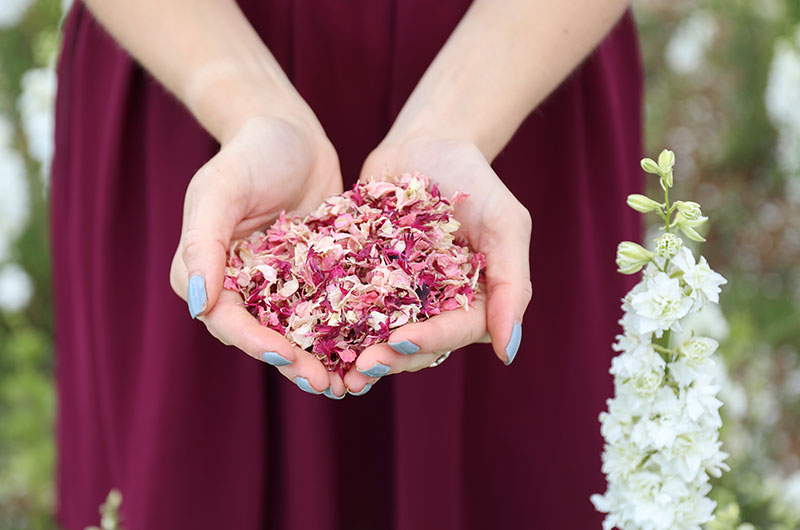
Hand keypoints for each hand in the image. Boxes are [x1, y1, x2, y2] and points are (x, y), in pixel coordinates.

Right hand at [169, 115, 348, 396]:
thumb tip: (199, 305)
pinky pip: (327, 308)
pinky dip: (345, 330)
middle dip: (292, 362)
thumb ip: (203, 243)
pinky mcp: (313, 275)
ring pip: (296, 331)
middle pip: (262, 335)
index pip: (226, 319)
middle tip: (326, 385)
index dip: (254, 343)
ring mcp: (279, 283)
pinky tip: (372, 347)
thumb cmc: (249, 153)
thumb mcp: (219, 189)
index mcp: (208, 271)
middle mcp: (241, 284)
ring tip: (350, 383)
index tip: (285, 358)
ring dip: (320, 358)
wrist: (291, 132)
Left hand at [343, 136, 532, 392]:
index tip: (399, 343)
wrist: (426, 143)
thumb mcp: (506, 225)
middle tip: (360, 367)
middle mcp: (436, 306)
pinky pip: (350, 305)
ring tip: (336, 364)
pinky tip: (311, 332)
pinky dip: (333, 322)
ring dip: (359, 351)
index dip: (428, 341)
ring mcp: (398, 295)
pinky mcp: (366, 278)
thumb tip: (508, 352)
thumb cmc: (476, 181)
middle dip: (390, 357)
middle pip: (415, 344)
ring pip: (380, 335)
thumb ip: (512, 285)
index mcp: (474, 301)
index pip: (454, 331)